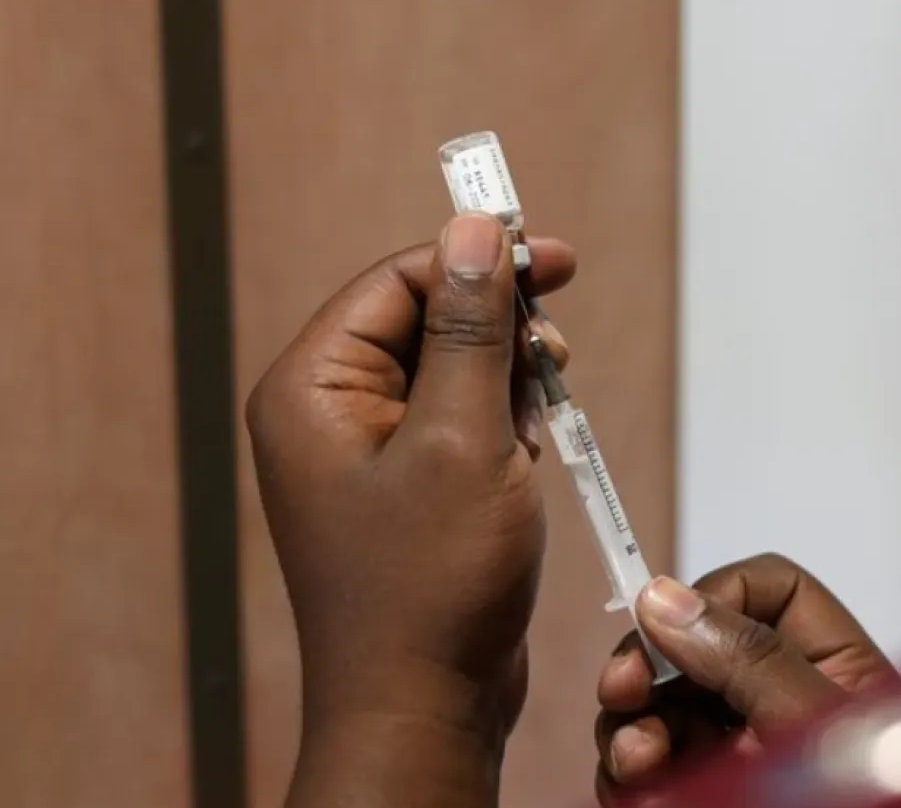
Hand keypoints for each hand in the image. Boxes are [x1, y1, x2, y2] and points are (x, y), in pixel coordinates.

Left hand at [247, 213, 573, 805]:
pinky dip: (502, 422)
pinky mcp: (406, 485)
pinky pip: (458, 419)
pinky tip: (527, 450)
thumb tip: (475, 229)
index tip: (553, 259)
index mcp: (313, 388)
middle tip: (554, 349)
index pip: (398, 281)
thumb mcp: (463, 437)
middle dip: (498, 329)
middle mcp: (328, 412)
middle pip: (424, 318)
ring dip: (507, 379)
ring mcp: (367, 452)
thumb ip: (470, 327)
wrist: (424, 705)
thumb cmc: (431, 585)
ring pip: (451, 368)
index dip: (477, 261)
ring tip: (539, 417)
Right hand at [593, 555, 897, 802]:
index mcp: (834, 668)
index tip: (666, 622)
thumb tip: (666, 597)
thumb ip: (748, 661)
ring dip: (631, 725)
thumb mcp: (816, 730)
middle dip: (650, 666)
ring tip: (636, 760)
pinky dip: (629, 778)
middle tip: (622, 691)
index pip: (768, 590)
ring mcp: (737, 758)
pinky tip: (635, 792)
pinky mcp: (703, 797)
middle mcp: (781, 705)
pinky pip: (646, 773)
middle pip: (694, 646)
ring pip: (658, 711)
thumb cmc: (875, 800)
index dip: (714, 592)